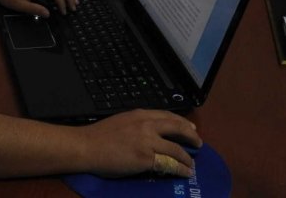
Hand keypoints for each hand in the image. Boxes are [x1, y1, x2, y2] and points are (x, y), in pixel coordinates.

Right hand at [79, 109, 201, 177]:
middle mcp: (146, 125)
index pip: (167, 116)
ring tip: (191, 164)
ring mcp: (147, 141)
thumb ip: (137, 124)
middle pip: (177, 127)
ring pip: (176, 148)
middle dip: (191, 136)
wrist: (87, 146)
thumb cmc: (99, 136)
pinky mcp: (146, 158)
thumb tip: (150, 133)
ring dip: (187, 158)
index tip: (191, 128)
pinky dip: (180, 168)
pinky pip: (169, 163)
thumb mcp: (121, 121)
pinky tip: (184, 172)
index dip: (182, 122)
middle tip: (198, 143)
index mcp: (139, 114)